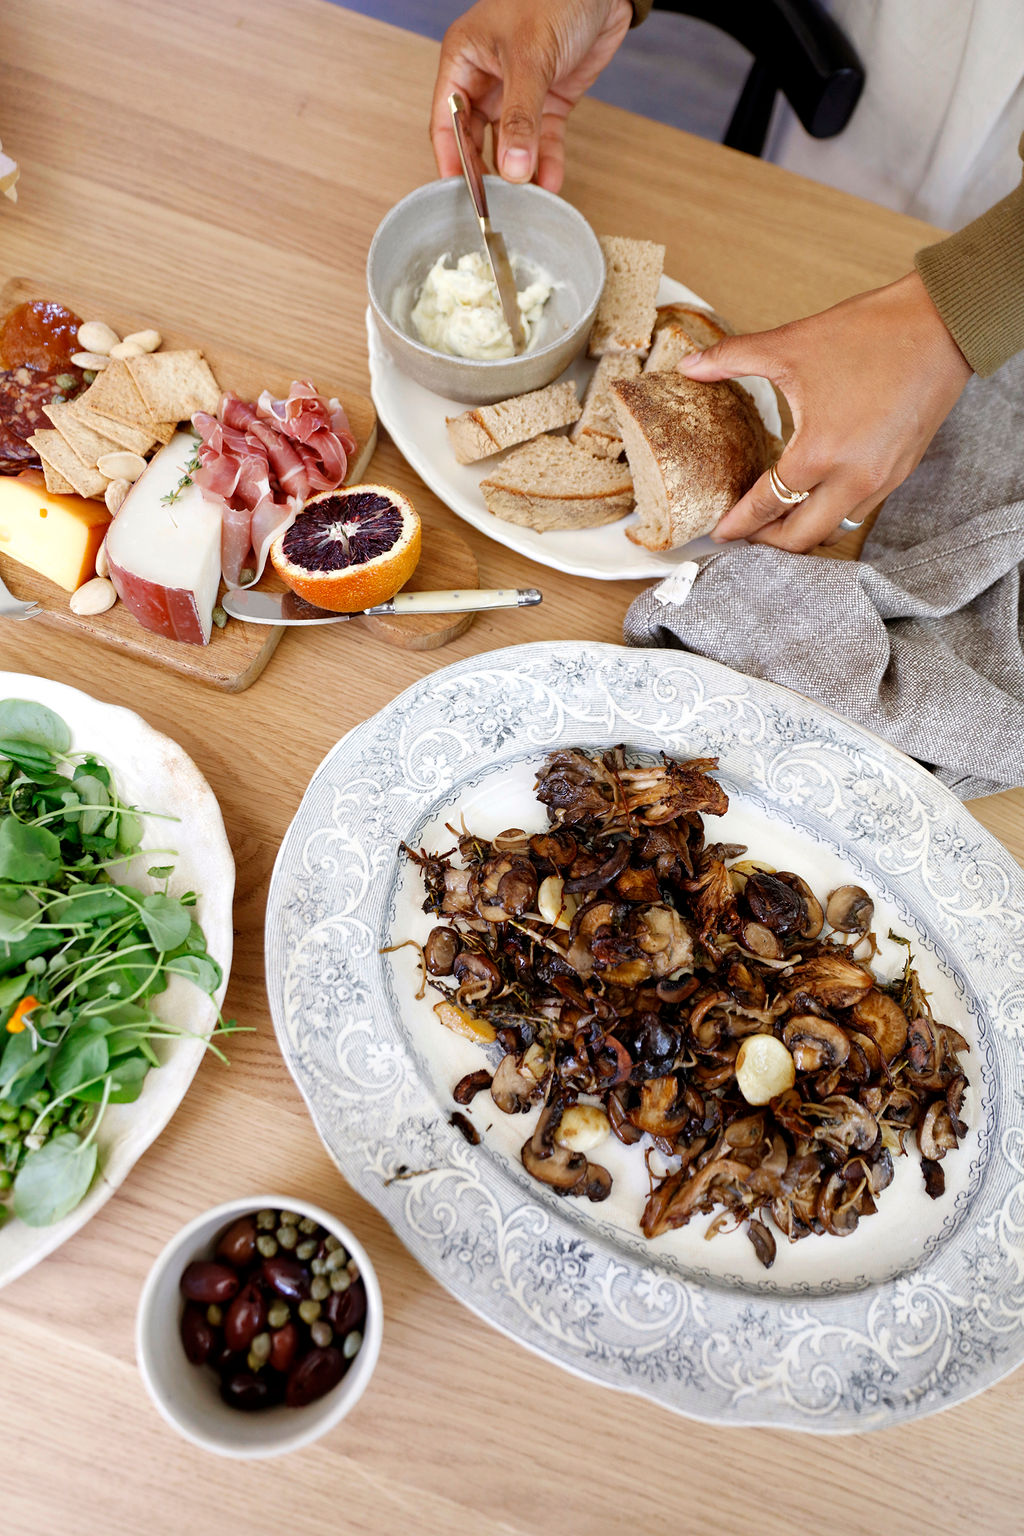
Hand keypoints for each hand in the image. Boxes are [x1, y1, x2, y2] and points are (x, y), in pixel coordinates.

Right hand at [430, 0, 632, 192]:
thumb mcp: (530, 57)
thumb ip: (520, 117)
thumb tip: (512, 169)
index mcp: (464, 59)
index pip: (446, 120)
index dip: (451, 160)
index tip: (459, 196)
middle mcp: (487, 77)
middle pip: (475, 139)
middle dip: (485, 172)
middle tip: (494, 206)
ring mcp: (519, 91)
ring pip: (511, 145)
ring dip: (519, 173)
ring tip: (525, 201)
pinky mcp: (550, 100)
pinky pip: (543, 140)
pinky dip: (547, 163)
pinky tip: (550, 184)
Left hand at [676, 272, 973, 551]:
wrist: (942, 324)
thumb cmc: (869, 332)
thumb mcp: (790, 345)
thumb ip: (732, 359)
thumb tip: (688, 365)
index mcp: (819, 453)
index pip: (766, 507)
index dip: (737, 524)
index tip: (718, 535)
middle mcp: (852, 478)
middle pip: (801, 538)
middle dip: (767, 543)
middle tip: (743, 535)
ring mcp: (881, 480)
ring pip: (834, 530)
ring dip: (803, 533)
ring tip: (777, 522)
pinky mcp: (901, 472)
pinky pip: (859, 511)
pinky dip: (832, 515)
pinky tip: (816, 499)